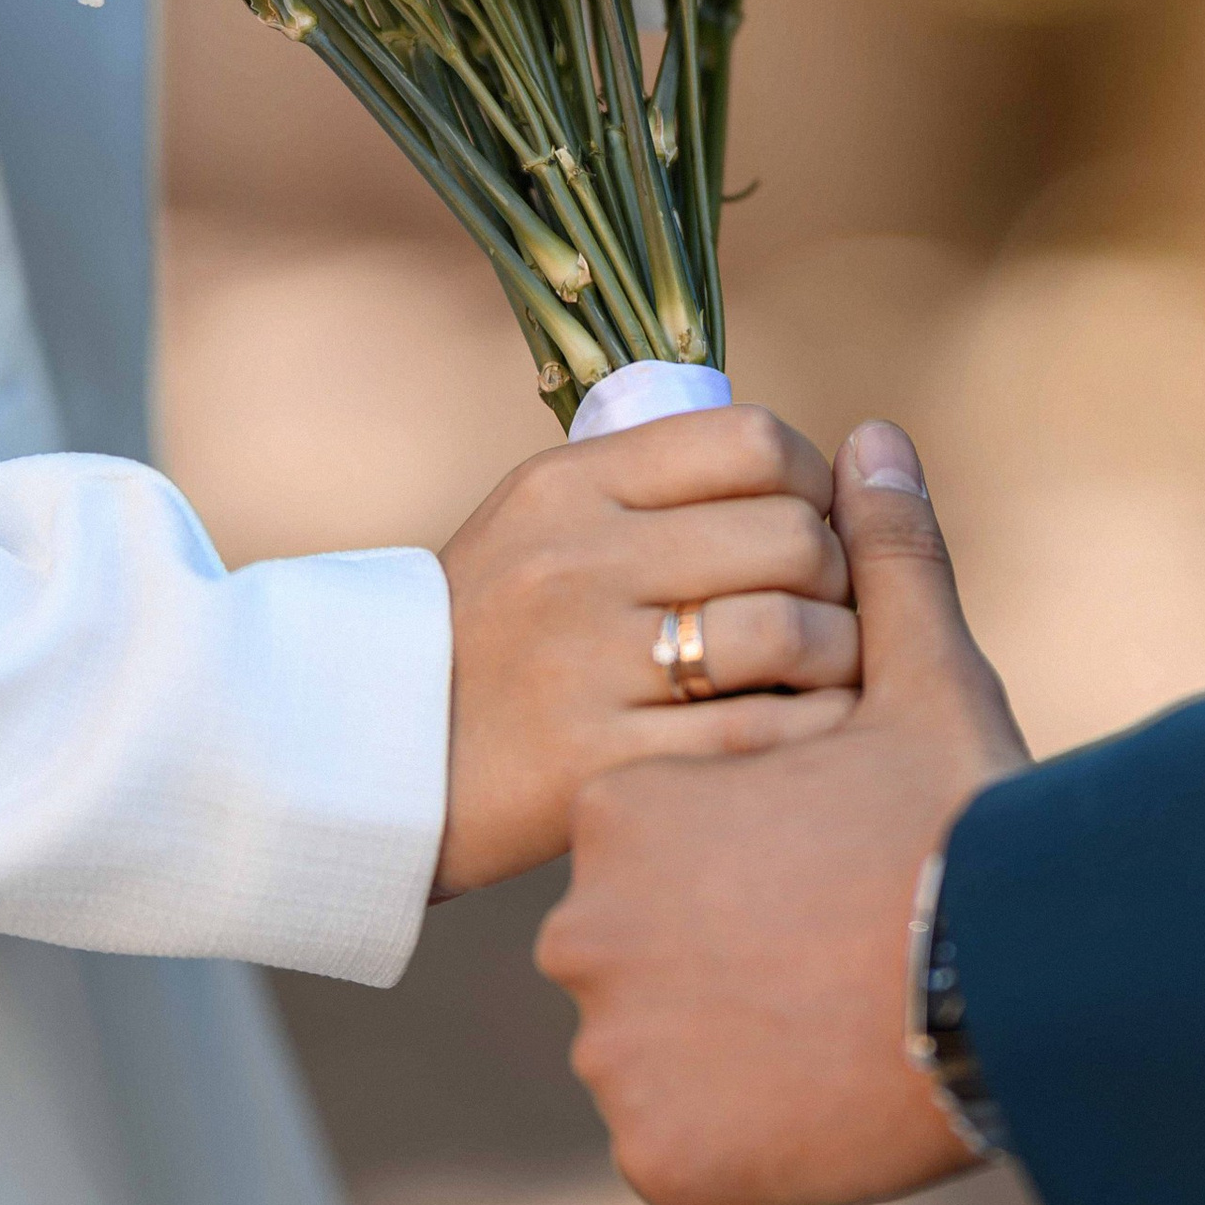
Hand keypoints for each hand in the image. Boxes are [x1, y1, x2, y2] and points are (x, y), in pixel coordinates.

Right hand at [436, 405, 858, 897]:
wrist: (362, 756)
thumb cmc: (486, 637)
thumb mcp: (539, 525)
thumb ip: (655, 488)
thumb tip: (815, 472)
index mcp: (570, 485)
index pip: (752, 442)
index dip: (815, 483)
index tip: (814, 525)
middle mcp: (578, 560)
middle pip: (791, 537)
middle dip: (842, 577)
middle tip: (833, 612)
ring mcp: (585, 663)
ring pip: (790, 633)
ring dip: (840, 659)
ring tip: (826, 677)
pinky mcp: (599, 762)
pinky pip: (762, 735)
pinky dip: (814, 732)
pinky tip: (810, 738)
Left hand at [542, 421, 1029, 1204]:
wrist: (1023, 997)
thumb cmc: (968, 826)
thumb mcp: (925, 684)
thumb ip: (881, 565)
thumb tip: (873, 443)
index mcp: (625, 807)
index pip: (653, 826)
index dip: (748, 845)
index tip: (821, 863)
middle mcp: (588, 929)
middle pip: (646, 941)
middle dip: (726, 949)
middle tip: (836, 949)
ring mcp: (614, 1054)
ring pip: (658, 1046)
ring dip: (730, 1046)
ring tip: (840, 1026)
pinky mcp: (658, 1156)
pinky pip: (679, 1144)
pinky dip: (738, 1135)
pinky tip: (822, 1102)